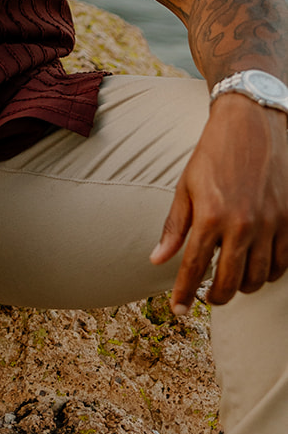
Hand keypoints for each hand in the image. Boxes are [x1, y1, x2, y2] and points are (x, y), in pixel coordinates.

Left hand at [150, 93, 287, 315]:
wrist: (252, 123)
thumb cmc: (214, 153)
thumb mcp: (186, 186)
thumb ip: (175, 226)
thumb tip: (158, 259)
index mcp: (210, 215)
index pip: (195, 268)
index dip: (184, 293)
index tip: (179, 310)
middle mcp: (242, 225)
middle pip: (231, 282)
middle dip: (217, 298)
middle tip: (209, 298)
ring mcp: (271, 225)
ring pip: (259, 278)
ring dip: (244, 287)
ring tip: (232, 280)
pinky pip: (283, 264)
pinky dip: (269, 273)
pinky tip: (257, 267)